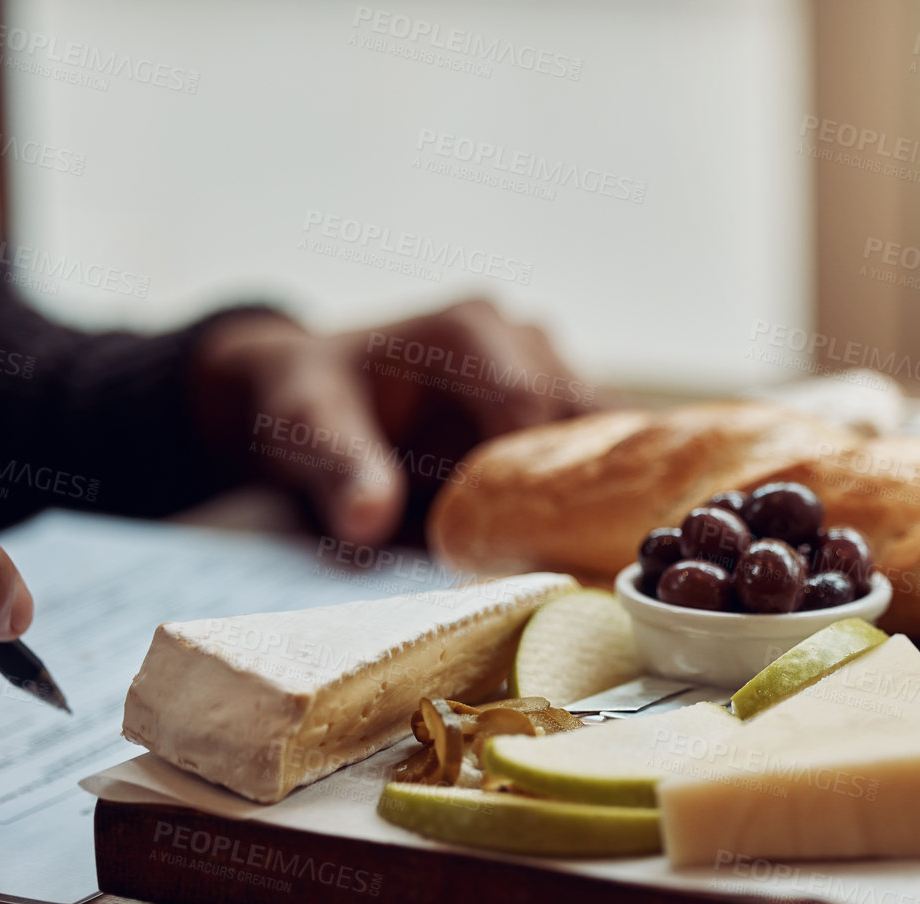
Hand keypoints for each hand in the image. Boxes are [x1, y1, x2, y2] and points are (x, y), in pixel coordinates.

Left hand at [192, 299, 588, 544]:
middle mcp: (522, 338)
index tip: (536, 539)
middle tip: (581, 554)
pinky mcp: (561, 401)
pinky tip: (607, 533)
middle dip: (586, 484)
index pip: (526, 402)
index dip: (539, 472)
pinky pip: (605, 442)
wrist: (316, 388)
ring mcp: (550, 366)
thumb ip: (341, 469)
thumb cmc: (312, 401)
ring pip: (608, 429)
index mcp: (469, 331)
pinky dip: (611, 484)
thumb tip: (366, 521)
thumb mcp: (308, 428)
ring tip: (602, 550)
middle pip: (581, 416)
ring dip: (608, 487)